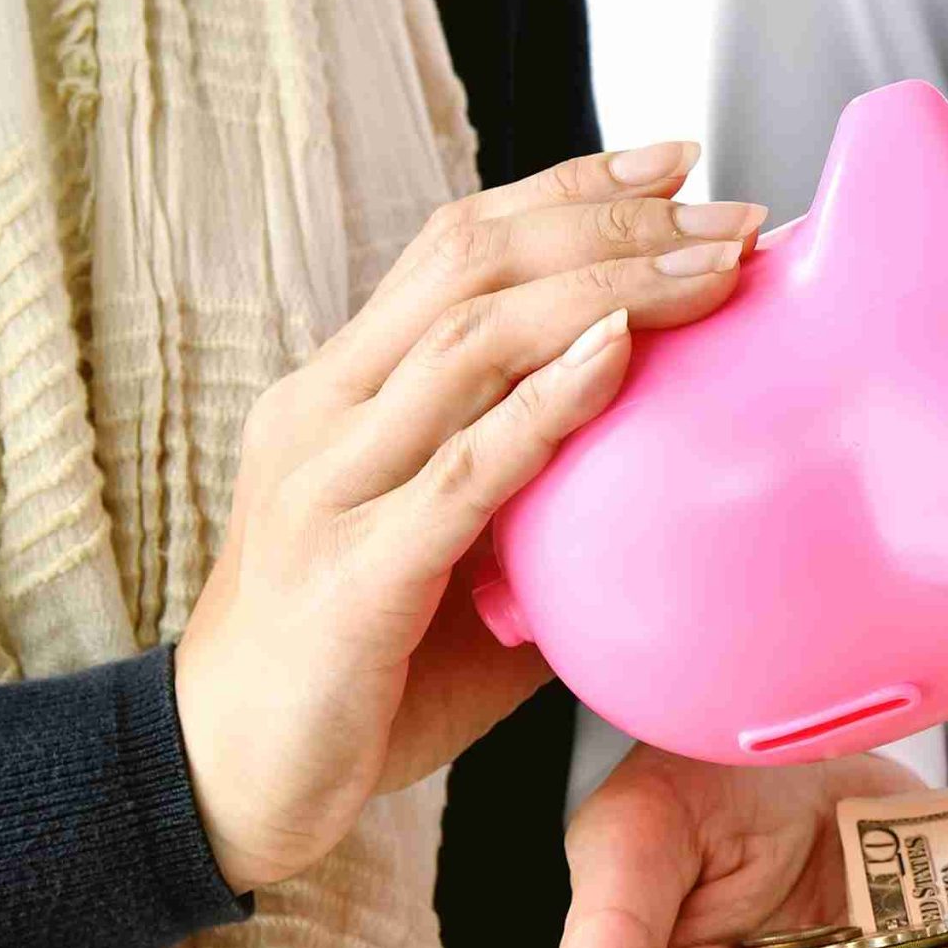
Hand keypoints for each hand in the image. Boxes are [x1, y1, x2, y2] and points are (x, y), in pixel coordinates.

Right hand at [176, 143, 766, 890]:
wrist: (224, 784)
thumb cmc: (353, 676)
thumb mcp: (451, 562)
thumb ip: (533, 502)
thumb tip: (664, 475)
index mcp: (341, 394)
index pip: (455, 247)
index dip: (564, 190)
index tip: (672, 163)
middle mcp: (324, 413)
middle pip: (471, 265)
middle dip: (608, 220)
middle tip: (723, 207)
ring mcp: (330, 486)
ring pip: (470, 341)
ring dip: (606, 290)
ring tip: (708, 268)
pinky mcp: (354, 574)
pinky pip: (464, 469)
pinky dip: (548, 403)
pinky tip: (618, 354)